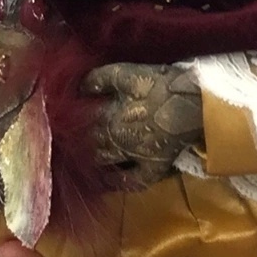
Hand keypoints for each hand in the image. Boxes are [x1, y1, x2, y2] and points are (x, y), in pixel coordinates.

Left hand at [78, 60, 203, 187]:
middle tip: (71, 140)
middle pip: (90, 145)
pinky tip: (111, 182)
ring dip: (93, 161)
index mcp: (107, 118)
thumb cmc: (159, 84)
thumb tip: (78, 87)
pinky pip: (134, 181)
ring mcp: (135, 157)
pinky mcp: (154, 167)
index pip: (81, 124)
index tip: (64, 120)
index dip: (71, 122)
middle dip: (79, 142)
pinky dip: (120, 183)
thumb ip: (98, 79)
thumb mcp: (125, 73)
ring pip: (106, 163)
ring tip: (82, 158)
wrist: (192, 100)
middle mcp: (116, 141)